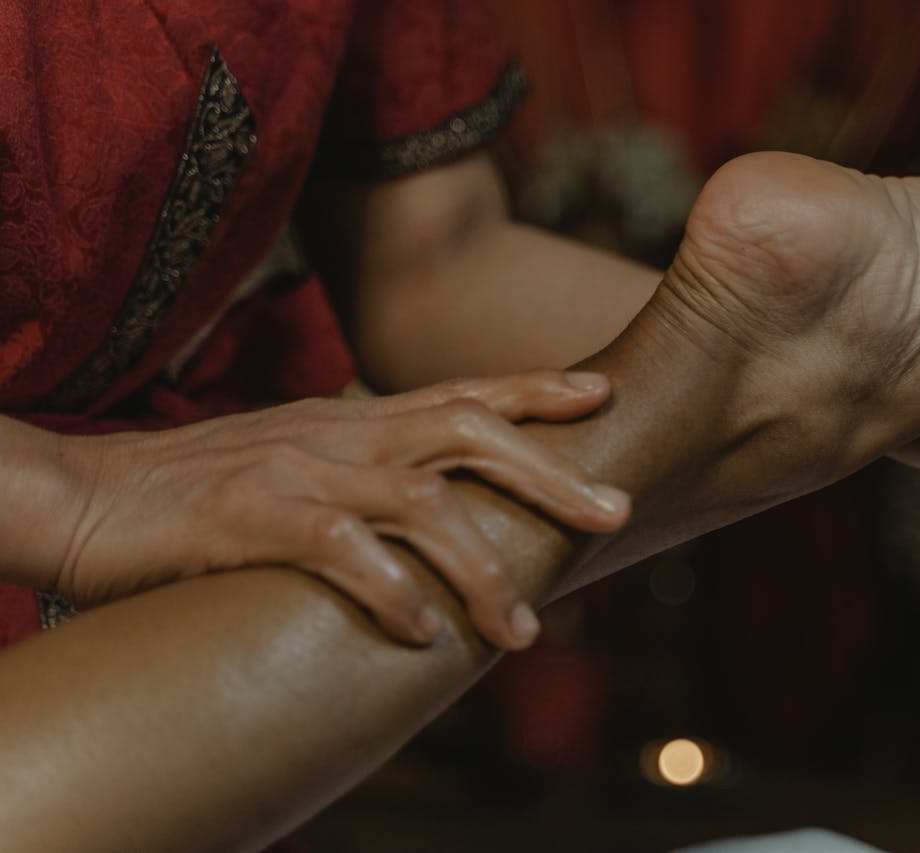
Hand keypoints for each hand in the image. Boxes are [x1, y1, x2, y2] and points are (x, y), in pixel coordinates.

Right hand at [55, 370, 629, 647]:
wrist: (82, 497)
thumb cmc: (200, 492)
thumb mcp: (299, 464)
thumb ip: (365, 476)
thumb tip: (436, 510)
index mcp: (351, 419)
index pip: (460, 391)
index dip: (534, 387)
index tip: (601, 393)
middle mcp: (337, 432)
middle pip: (467, 433)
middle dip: (547, 473)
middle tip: (613, 515)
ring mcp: (294, 469)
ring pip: (420, 501)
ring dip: (481, 567)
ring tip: (521, 630)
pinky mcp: (246, 516)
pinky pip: (338, 549)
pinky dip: (390, 593)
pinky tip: (423, 636)